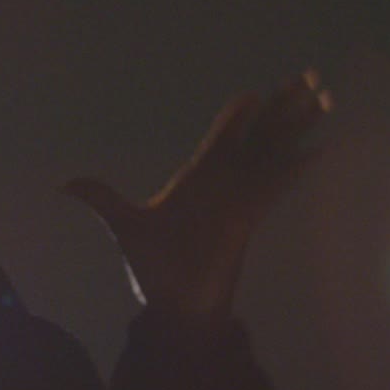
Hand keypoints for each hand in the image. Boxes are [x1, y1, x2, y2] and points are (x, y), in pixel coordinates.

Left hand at [64, 71, 329, 326]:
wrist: (172, 309)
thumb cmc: (153, 270)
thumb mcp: (124, 226)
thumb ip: (102, 200)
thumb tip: (66, 183)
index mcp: (195, 180)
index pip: (223, 138)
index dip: (238, 117)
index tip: (253, 94)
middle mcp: (222, 185)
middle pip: (257, 137)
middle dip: (280, 109)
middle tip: (306, 79)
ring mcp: (238, 200)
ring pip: (271, 153)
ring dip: (296, 127)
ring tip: (323, 100)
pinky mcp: (246, 221)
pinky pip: (274, 187)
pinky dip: (294, 168)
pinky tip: (318, 150)